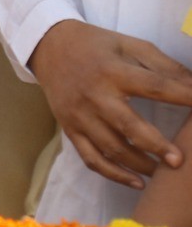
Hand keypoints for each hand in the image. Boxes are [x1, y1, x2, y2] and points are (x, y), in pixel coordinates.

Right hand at [29, 19, 191, 188]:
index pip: (154, 87)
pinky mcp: (70, 128)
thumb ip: (163, 65)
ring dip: (140, 164)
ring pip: (112, 148)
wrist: (48, 46)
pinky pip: (91, 158)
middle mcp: (95, 95)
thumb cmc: (96, 46)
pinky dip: (114, 174)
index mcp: (113, 71)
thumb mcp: (129, 44)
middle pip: (128, 125)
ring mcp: (80, 115)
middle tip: (179, 160)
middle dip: (156, 145)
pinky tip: (137, 183)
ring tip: (165, 173)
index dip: (183, 97)